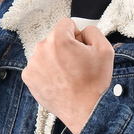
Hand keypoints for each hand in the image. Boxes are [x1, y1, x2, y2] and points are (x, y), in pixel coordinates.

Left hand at [22, 18, 114, 133]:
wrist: (85, 110)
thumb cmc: (94, 82)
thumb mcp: (105, 49)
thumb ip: (92, 31)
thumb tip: (81, 30)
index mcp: (58, 39)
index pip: (66, 24)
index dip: (77, 35)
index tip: (81, 48)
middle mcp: (41, 49)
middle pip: (55, 38)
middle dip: (65, 47)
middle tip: (77, 64)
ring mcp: (33, 64)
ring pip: (46, 52)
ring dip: (55, 59)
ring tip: (68, 75)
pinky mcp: (29, 77)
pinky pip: (39, 66)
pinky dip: (47, 71)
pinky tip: (59, 81)